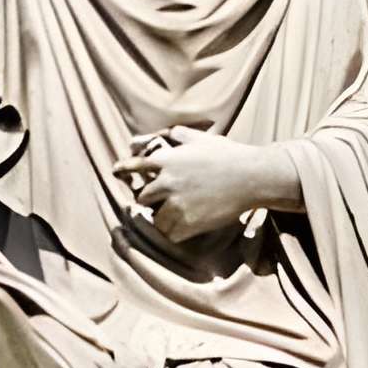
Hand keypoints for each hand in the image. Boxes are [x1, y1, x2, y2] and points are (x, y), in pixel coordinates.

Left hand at [114, 126, 278, 243]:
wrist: (251, 177)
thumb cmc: (229, 156)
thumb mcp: (203, 139)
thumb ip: (182, 136)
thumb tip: (170, 133)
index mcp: (167, 160)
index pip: (136, 166)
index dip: (125, 169)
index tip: (116, 171)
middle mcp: (166, 182)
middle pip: (142, 198)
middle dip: (150, 200)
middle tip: (161, 202)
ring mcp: (176, 204)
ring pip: (155, 219)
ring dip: (162, 218)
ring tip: (176, 216)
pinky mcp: (188, 223)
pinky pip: (170, 234)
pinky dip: (175, 232)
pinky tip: (186, 226)